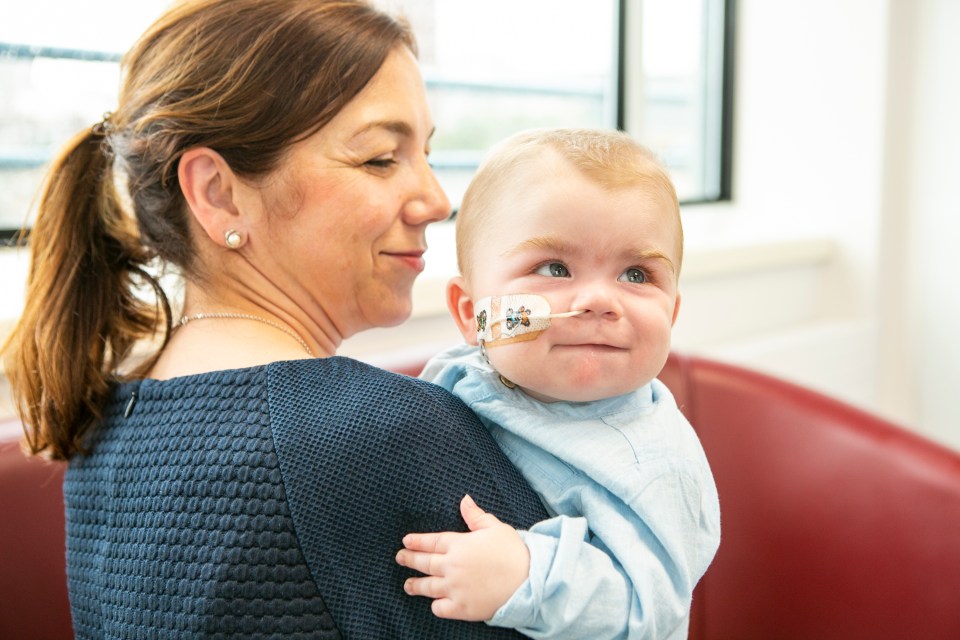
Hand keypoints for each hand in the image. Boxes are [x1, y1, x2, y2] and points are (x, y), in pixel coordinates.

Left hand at [396, 494, 529, 620]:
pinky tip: (434, 602)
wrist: (529, 580)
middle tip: (399, 558)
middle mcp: (452, 566)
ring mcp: (455, 588)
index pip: (431, 542)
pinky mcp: (461, 607)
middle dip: (409, 560)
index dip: (416, 541)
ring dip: (415, 585)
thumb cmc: (513, 552)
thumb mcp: (494, 527)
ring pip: (427, 587)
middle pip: (424, 563)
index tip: (405, 541)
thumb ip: (475, 515)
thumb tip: (464, 500)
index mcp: (459, 545)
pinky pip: (440, 608)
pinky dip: (436, 605)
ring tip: (408, 585)